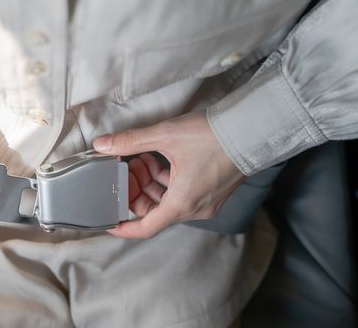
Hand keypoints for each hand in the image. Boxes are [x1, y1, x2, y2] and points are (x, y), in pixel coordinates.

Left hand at [93, 111, 245, 237]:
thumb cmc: (214, 135)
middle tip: (125, 171)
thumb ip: (131, 141)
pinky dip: (166, 180)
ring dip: (150, 183)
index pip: (145, 228)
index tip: (108, 221)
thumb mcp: (166, 136)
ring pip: (168, 200)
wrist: (254, 128)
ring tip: (140, 159)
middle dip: (135, 193)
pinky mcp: (213, 189)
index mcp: (181, 204)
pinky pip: (182, 192)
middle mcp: (195, 208)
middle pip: (154, 211)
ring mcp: (206, 200)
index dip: (123, 227)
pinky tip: (158, 158)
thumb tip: (103, 144)